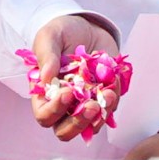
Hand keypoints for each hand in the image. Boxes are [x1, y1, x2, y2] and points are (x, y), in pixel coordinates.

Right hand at [27, 12, 122, 142]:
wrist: (86, 28)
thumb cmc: (62, 34)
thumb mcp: (50, 37)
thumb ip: (46, 56)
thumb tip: (46, 78)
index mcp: (43, 95)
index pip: (44, 116)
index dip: (54, 110)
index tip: (67, 93)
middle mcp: (62, 106)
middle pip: (65, 131)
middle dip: (79, 123)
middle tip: (91, 106)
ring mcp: (83, 105)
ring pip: (90, 126)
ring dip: (101, 115)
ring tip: (109, 93)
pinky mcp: (102, 100)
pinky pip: (109, 110)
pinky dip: (114, 100)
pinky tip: (115, 81)